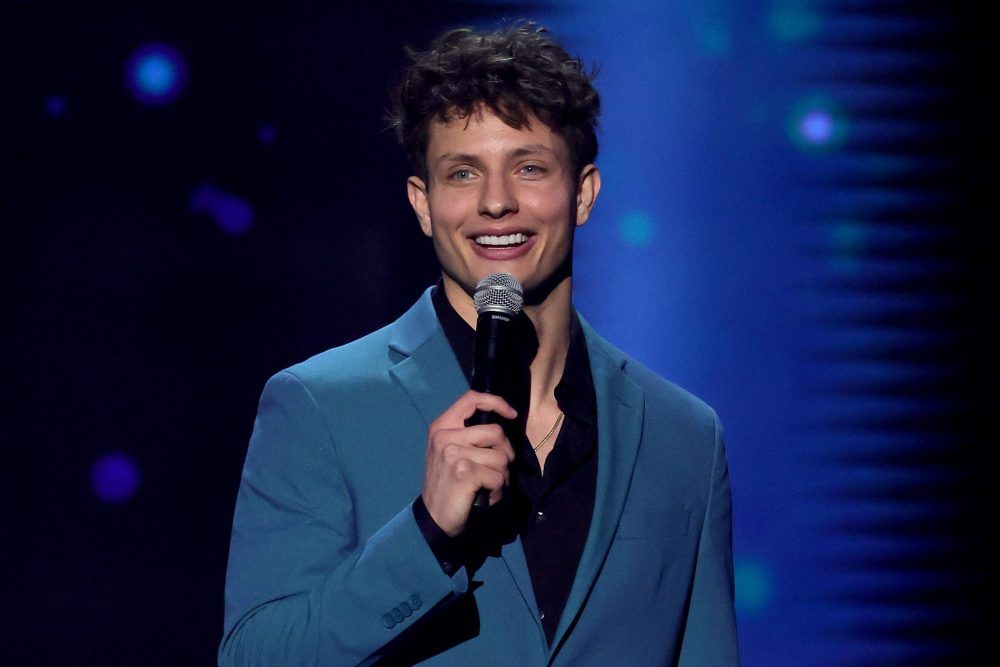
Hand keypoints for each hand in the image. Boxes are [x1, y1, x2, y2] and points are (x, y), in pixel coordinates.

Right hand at [421, 391, 516, 536]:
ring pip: (501, 457)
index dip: (496, 403)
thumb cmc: (446, 483)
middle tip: (498, 470)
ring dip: (502, 476)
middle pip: (496, 432)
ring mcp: (453, 453)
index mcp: (441, 426)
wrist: (433, 518)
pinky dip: (498, 491)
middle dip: (506, 453)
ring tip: (488, 486)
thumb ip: (468, 435)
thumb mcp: (449, 452)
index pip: (472, 398)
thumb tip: (503, 425)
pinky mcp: (463, 472)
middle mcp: (445, 436)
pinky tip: (486, 497)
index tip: (511, 415)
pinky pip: (499, 477)